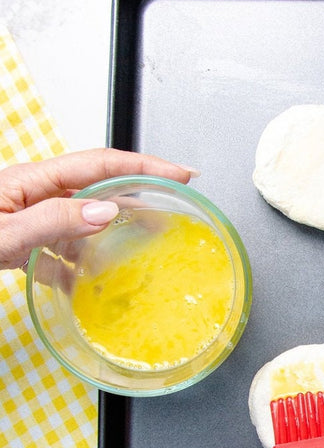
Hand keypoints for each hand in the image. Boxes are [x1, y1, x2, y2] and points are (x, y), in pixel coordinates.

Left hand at [0, 148, 195, 270]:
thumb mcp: (4, 235)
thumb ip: (55, 221)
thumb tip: (108, 210)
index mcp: (31, 180)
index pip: (102, 163)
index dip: (146, 165)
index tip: (181, 173)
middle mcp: (30, 193)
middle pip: (98, 184)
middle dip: (140, 192)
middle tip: (176, 207)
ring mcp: (22, 215)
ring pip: (80, 216)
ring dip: (114, 229)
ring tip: (143, 246)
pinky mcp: (14, 240)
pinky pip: (56, 245)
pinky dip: (78, 262)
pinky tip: (84, 283)